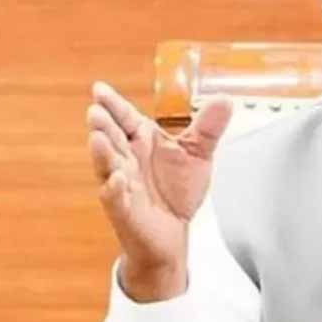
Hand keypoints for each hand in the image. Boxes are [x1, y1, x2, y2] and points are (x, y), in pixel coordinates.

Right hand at [86, 81, 231, 301]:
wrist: (174, 232)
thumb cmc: (177, 189)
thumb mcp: (197, 154)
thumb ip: (208, 128)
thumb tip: (224, 99)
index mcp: (140, 140)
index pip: (124, 117)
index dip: (112, 104)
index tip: (99, 89)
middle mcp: (127, 159)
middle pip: (111, 138)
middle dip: (103, 125)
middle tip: (96, 111)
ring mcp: (122, 185)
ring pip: (108, 166)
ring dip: (102, 153)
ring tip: (98, 138)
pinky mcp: (124, 210)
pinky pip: (116, 199)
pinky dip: (114, 190)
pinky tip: (117, 180)